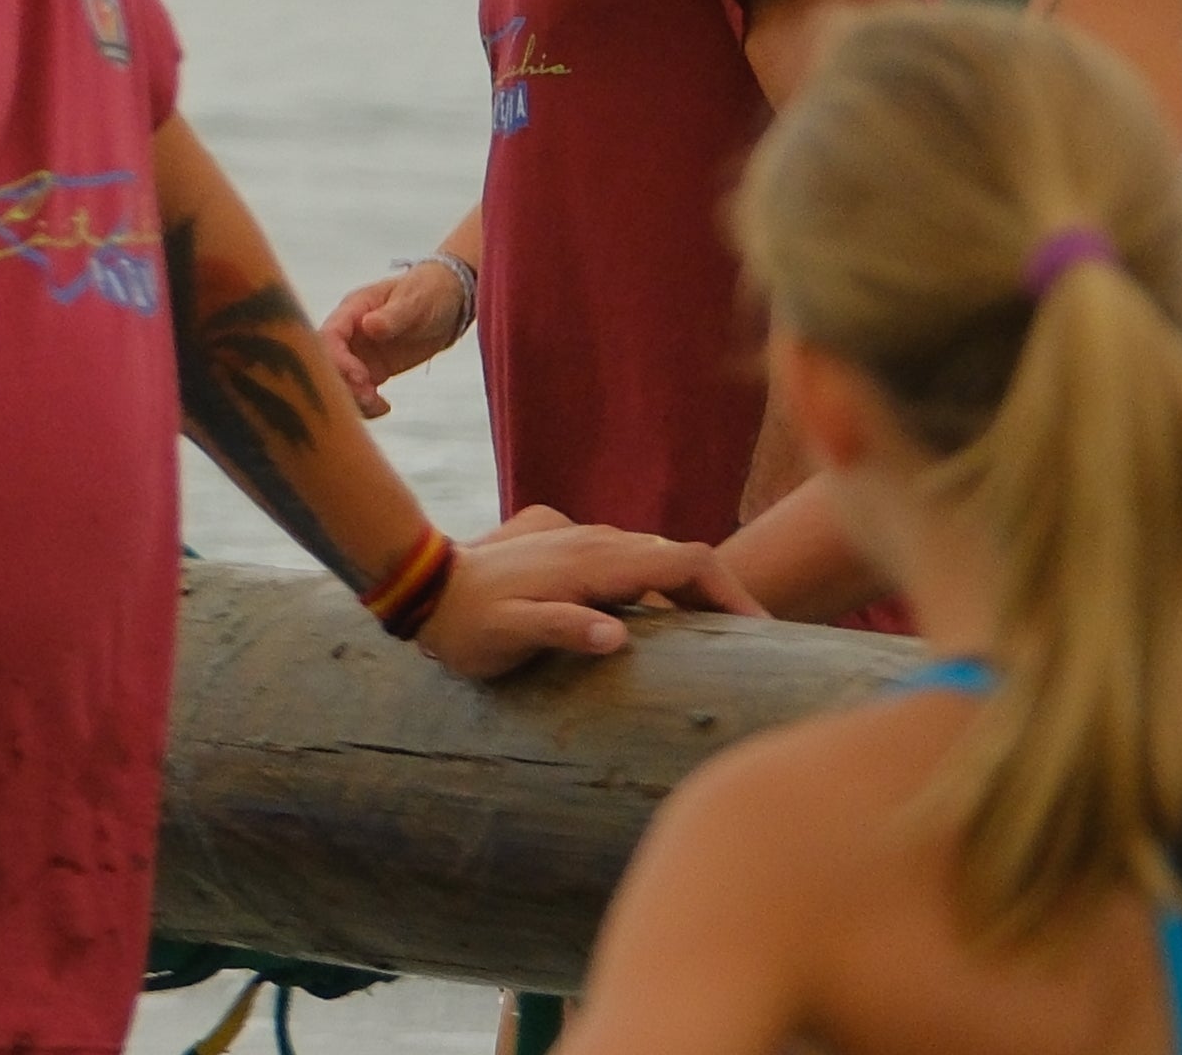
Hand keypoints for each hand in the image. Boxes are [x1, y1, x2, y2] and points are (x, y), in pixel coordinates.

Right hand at [322, 256, 471, 418]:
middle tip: (367, 398)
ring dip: (353, 397)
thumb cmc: (428, 292)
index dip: (337, 358)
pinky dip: (367, 403)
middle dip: (343, 383)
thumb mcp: (413, 300)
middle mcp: (350, 334)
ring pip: (342, 380)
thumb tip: (368, 325)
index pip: (329, 335)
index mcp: (352, 311)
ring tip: (378, 406)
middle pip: (329, 362)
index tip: (359, 376)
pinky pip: (360, 390)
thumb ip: (391, 315)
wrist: (449, 303)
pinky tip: (384, 407)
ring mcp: (360, 353)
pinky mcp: (373, 370)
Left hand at [422, 506, 749, 675]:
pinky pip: (623, 557)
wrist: (417, 586)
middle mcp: (592, 540)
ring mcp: (577, 537)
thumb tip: (619, 636)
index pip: (687, 562)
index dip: (732, 591)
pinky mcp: (560, 542)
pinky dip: (652, 582)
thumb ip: (562, 630)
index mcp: (594, 561)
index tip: (764, 631)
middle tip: (752, 643)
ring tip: (716, 635)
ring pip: (651, 555)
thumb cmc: (466, 623)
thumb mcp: (511, 634)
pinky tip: (654, 615)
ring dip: (688, 589)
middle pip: (679, 557)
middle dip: (721, 593)